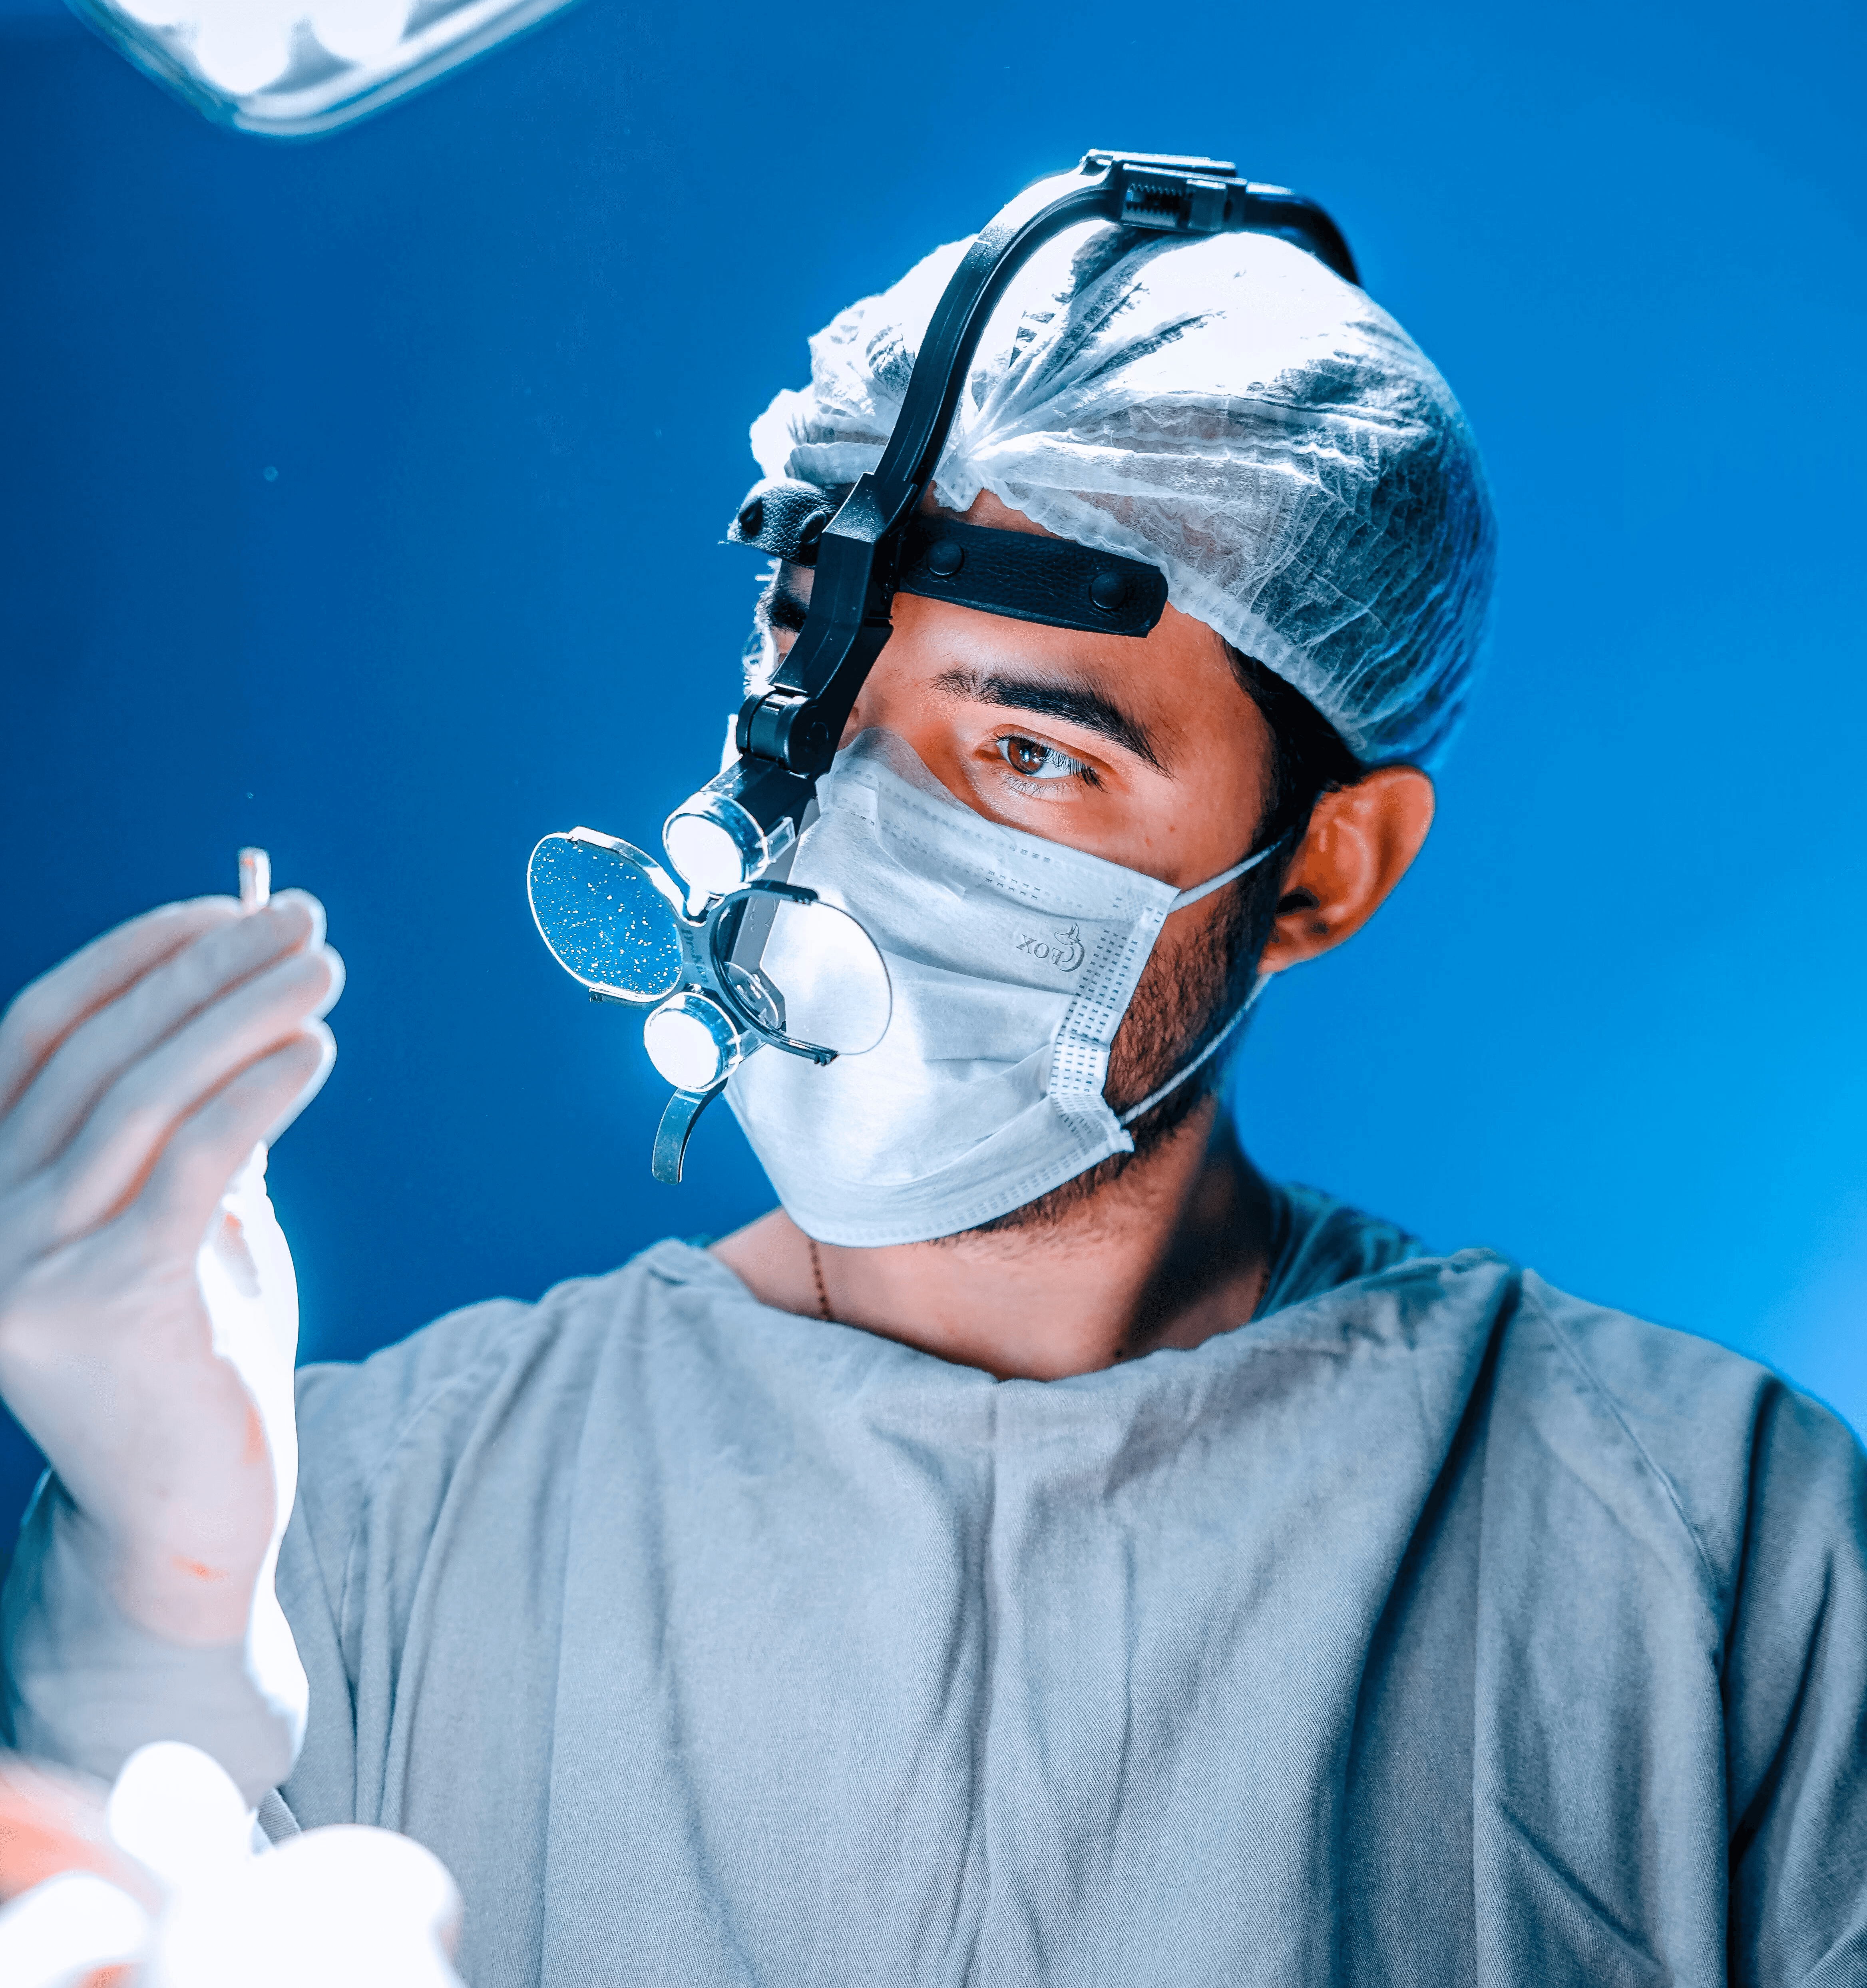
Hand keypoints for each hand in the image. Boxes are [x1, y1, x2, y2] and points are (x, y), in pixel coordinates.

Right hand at [0, 893, 340, 1642]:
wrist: (189, 1510)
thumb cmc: (193, 1352)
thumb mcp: (183, 1217)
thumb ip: (191, 1122)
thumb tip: (250, 993)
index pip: (41, 1029)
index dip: (134, 957)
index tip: (229, 906)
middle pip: (98, 1054)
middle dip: (206, 972)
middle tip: (305, 922)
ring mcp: (21, 1265)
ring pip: (140, 1098)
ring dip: (241, 1016)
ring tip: (325, 970)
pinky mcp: (97, 1307)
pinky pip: (188, 1168)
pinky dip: (257, 1095)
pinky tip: (316, 1050)